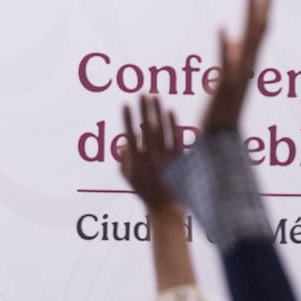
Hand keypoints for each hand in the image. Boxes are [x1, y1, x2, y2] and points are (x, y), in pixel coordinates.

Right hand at [119, 95, 180, 214]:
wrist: (166, 208)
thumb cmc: (146, 193)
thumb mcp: (129, 180)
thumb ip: (124, 162)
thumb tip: (122, 144)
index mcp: (136, 161)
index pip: (129, 134)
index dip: (127, 118)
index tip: (124, 103)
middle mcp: (150, 157)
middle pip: (145, 128)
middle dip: (142, 109)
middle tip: (141, 92)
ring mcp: (164, 157)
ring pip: (160, 130)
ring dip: (156, 112)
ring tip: (154, 95)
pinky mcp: (177, 159)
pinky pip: (175, 138)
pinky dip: (172, 125)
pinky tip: (170, 110)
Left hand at [201, 0, 272, 133]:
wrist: (217, 145)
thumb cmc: (219, 113)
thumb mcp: (225, 76)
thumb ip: (230, 56)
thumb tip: (232, 36)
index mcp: (245, 64)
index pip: (256, 30)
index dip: (259, 6)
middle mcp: (245, 68)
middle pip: (256, 29)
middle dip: (256, 2)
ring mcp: (237, 78)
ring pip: (248, 41)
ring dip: (247, 15)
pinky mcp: (223, 90)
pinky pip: (225, 65)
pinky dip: (224, 47)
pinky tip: (221, 27)